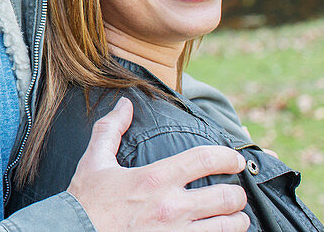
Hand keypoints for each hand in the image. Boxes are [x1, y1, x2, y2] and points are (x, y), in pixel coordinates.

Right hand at [67, 97, 249, 231]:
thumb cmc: (86, 201)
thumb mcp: (94, 161)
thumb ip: (111, 129)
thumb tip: (125, 105)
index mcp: (155, 178)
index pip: (206, 159)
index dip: (228, 156)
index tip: (233, 159)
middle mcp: (172, 206)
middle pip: (228, 196)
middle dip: (237, 193)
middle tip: (233, 191)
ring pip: (231, 226)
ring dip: (236, 220)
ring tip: (231, 216)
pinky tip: (216, 231)